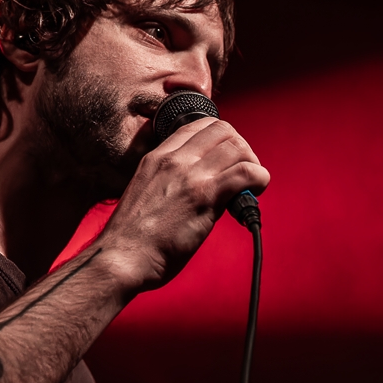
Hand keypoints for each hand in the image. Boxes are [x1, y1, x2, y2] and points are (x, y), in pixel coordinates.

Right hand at [95, 118, 269, 293]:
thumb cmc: (132, 237)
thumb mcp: (144, 192)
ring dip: (252, 163)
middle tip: (243, 170)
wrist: (123, 257)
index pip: (198, 125)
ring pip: (237, 148)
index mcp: (156, 157)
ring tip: (251, 184)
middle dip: (240, 147)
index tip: (226, 157)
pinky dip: (259, 178)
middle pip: (222, 130)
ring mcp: (190, 176)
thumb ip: (169, 182)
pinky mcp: (205, 196)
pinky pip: (245, 173)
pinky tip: (255, 191)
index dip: (221, 137)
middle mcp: (174, 160)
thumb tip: (201, 186)